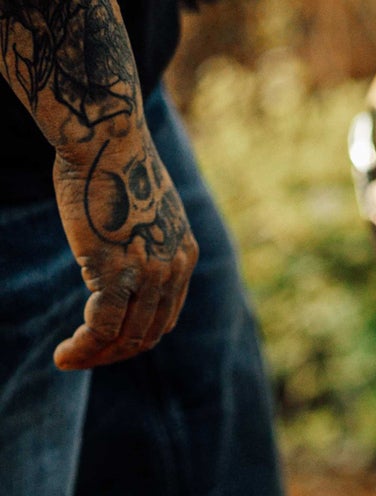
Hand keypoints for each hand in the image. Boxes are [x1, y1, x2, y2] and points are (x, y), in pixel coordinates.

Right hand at [52, 120, 197, 370]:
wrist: (103, 131)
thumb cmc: (111, 157)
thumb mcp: (142, 202)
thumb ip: (141, 236)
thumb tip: (120, 250)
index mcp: (184, 255)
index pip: (165, 316)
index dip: (136, 336)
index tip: (108, 341)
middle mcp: (173, 269)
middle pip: (148, 334)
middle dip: (115, 353)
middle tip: (84, 357)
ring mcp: (147, 274)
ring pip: (126, 337)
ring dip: (96, 356)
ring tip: (68, 359)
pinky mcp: (115, 272)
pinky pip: (103, 328)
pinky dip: (85, 348)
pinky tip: (65, 354)